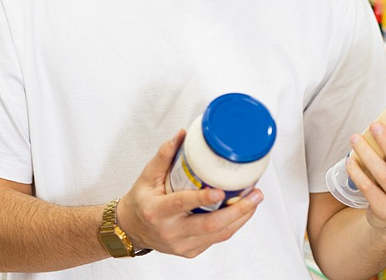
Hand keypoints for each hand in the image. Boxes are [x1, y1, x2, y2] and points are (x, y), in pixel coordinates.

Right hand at [116, 130, 262, 257]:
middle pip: (209, 225)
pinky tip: (242, 211)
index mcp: (157, 211)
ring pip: (217, 235)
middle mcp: (170, 231)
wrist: (131, 230)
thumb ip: (164, 156)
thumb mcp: (147, 176)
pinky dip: (232, 225)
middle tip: (255, 195)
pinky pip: (216, 239)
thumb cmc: (141, 202)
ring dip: (241, 217)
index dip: (202, 198)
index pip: (182, 204)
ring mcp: (181, 244)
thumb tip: (182, 134)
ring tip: (255, 200)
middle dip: (237, 211)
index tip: (220, 191)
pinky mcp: (190, 251)